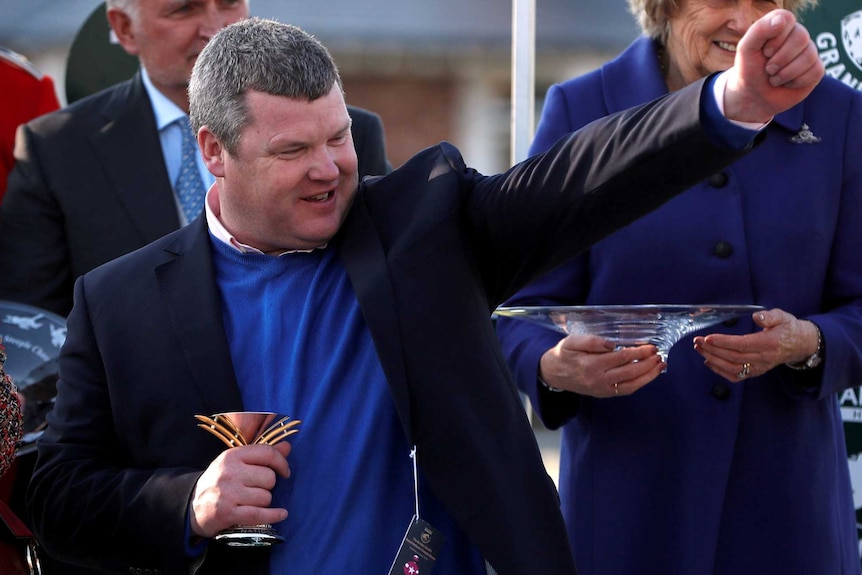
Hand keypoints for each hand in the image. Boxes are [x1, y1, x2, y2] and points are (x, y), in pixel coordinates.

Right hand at [189, 442, 291, 538]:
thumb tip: (287, 447)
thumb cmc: (219, 482)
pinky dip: (273, 515)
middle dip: (268, 486)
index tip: (285, 472)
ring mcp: (227, 494)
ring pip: (265, 497)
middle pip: (269, 478)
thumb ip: (262, 454)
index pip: (267, 453)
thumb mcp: (236, 463)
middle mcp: (229, 473)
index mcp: (232, 456)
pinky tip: (282, 514)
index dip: (281, 462)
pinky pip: (259, 514)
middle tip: (256, 489)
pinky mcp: (227, 514)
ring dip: (263, 502)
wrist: (191, 506)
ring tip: (250, 501)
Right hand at [539, 333, 664, 397]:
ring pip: (631, 385)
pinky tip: (648, 375)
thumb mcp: (571, 341)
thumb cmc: (565, 354)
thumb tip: (610, 343)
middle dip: (647, 363)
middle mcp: (598, 379)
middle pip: (629, 372)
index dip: (637, 352)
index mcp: (590, 364)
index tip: (649, 346)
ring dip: (649, 376)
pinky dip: (640, 383)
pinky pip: (626, 390)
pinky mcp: (604, 393)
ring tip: (660, 365)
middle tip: (658, 354)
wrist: (554, 373)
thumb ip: (590, 341)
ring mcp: (602, 389)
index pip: (620, 358)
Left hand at [692, 308, 819, 381]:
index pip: (743, 345)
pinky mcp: (755, 372)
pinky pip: (736, 376)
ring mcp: (759, 368)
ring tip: (699, 349)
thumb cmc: (788, 328)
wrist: (800, 345)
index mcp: (769, 344)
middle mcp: (763, 358)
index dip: (724, 342)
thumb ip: (770, 316)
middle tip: (697, 341)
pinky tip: (708, 362)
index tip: (708, 338)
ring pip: (732, 368)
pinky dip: (720, 371)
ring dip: (713, 360)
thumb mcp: (783, 317)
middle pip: (734, 357)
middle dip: (713, 350)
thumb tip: (757, 316)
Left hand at [723, 9, 823, 123]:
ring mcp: (809, 52)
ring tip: (774, 78)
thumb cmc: (749, 70)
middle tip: (768, 68)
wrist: (753, 96)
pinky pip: (815, 71)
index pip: (787, 21)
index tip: (764, 53)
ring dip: (785, 73)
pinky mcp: (816, 69)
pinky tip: (786, 83)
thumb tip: (781, 20)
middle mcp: (798, 35)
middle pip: (801, 38)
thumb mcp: (746, 49)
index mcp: (782, 25)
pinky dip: (795, 82)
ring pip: (808, 57)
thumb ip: (759, 30)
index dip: (774, 40)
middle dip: (779, 59)